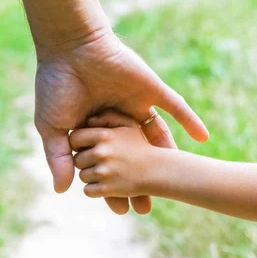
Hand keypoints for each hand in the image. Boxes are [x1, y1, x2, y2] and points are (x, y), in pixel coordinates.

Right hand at [34, 29, 207, 212]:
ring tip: (178, 179)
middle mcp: (119, 119)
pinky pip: (175, 106)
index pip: (110, 163)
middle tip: (148, 206)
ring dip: (167, 156)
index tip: (121, 210)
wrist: (70, 48)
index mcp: (97, 128)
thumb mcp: (53, 127)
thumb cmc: (56, 85)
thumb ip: (60, 157)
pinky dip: (190, 120)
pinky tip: (203, 137)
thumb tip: (62, 190)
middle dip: (142, 180)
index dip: (113, 186)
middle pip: (136, 155)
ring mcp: (137, 103)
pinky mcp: (150, 88)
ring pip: (157, 135)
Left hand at [85, 109, 165, 214]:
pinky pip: (88, 191)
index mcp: (104, 135)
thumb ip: (108, 117)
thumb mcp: (128, 125)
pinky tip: (109, 184)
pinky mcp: (106, 189)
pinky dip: (96, 190)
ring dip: (92, 176)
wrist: (158, 170)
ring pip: (82, 176)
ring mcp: (104, 172)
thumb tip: (87, 121)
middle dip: (86, 162)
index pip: (74, 138)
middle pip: (77, 159)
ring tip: (108, 173)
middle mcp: (102, 152)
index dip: (79, 143)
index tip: (87, 147)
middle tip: (101, 162)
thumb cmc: (141, 146)